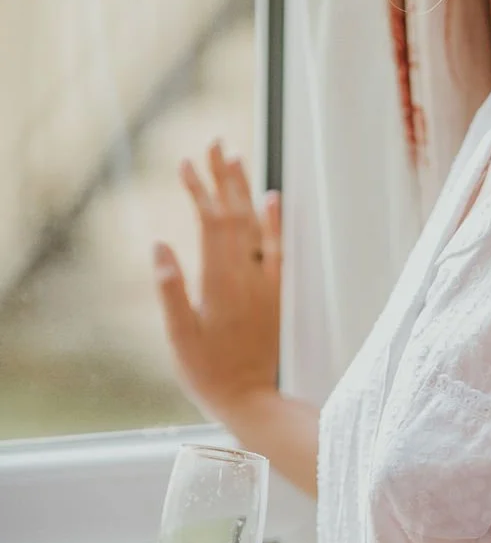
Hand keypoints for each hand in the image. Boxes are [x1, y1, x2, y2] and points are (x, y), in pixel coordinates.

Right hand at [154, 141, 281, 420]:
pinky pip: (279, 250)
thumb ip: (171, 291)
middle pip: (235, 215)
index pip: (211, 224)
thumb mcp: (179, 337)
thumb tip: (160, 247)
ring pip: (257, 226)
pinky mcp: (276, 294)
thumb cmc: (208, 374)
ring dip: (246, 190)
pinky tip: (272, 199)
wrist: (252, 400)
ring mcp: (265, 283)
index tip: (185, 163)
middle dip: (224, 177)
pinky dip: (276, 222)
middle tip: (216, 142)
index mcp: (219, 283)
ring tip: (238, 158)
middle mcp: (246, 276)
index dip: (199, 191)